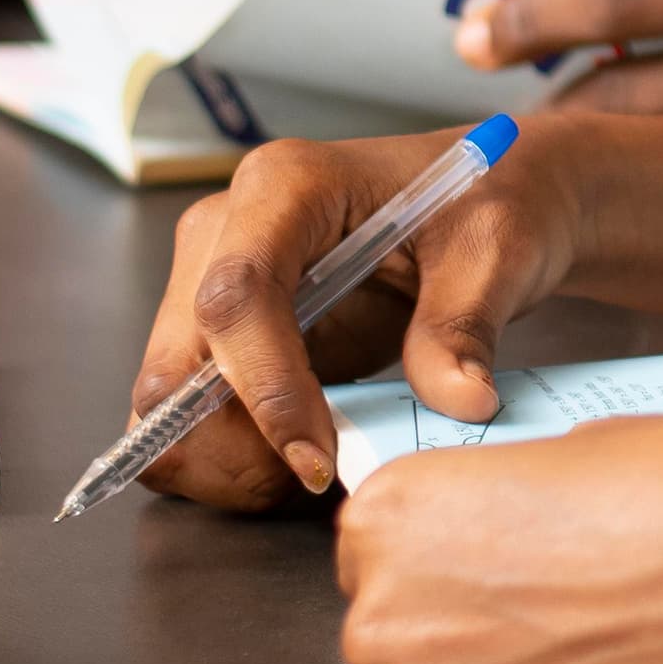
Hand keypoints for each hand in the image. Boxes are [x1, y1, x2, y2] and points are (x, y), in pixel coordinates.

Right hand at [130, 125, 584, 510]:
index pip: (237, 295)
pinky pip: (192, 415)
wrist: (488, 200)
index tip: (317, 459)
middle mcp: (227, 230)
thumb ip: (464, 324)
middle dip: (233, 441)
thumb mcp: (493, 252)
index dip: (265, 388)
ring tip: (319, 470)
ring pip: (168, 401)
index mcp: (286, 185)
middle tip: (319, 477)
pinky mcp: (223, 335)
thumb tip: (459, 402)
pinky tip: (303, 459)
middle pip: (180, 358)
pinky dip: (232, 456)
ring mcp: (212, 282)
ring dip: (227, 459)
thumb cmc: (487, 203)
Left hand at [336, 419, 662, 663]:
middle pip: (404, 635)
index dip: (457, 552)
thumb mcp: (580, 449)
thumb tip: (508, 536)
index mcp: (393, 521)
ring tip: (603, 661)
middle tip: (569, 611)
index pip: (381, 549)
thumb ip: (505, 502)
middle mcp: (385, 624)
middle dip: (471, 628)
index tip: (512, 555)